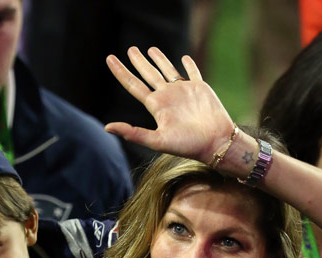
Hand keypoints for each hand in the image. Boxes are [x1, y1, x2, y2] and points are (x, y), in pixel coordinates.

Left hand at [105, 46, 233, 164]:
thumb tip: (107, 127)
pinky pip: (192, 72)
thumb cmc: (187, 145)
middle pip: (149, 74)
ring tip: (151, 49)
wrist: (215, 142)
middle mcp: (168, 97)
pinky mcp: (200, 88)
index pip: (133, 85)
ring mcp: (183, 91)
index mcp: (156, 106)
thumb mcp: (157, 141)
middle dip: (138, 61)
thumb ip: (133, 133)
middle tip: (130, 49)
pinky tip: (184, 58)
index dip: (120, 72)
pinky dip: (188, 64)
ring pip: (168, 70)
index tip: (109, 58)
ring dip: (160, 59)